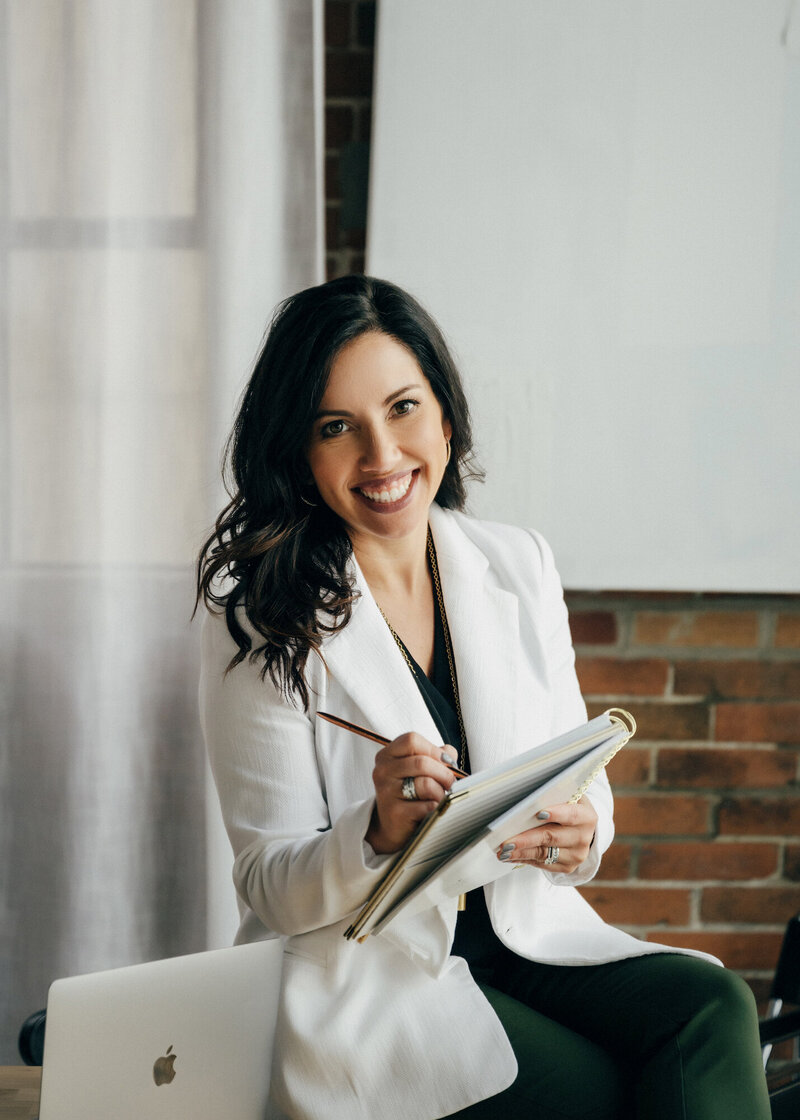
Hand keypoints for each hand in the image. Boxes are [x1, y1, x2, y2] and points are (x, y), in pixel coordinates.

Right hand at [366, 732, 458, 853]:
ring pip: (426, 784)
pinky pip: (427, 805)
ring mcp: (386, 792)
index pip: (411, 740)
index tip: (445, 761)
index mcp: (387, 755)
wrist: (392, 826)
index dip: (433, 749)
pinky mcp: (395, 812)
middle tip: (450, 783)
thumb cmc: (409, 792)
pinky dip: (435, 807)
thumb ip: (435, 756)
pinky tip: (430, 810)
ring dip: (440, 792)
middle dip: (444, 773)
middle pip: (422, 762)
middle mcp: (382, 771)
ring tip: (438, 797)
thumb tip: (450, 754)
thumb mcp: (418, 769)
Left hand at [495, 797, 597, 872]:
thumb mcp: (566, 797)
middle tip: (506, 842)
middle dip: (526, 839)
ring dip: (521, 853)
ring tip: (503, 851)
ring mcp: (577, 855)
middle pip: (551, 838)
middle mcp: (584, 837)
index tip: (537, 814)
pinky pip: (543, 864)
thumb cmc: (567, 806)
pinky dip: (524, 859)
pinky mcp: (568, 867)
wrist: (580, 828)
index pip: (571, 814)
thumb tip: (525, 798)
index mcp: (586, 816)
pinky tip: (511, 856)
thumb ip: (551, 796)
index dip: (556, 814)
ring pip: (544, 854)